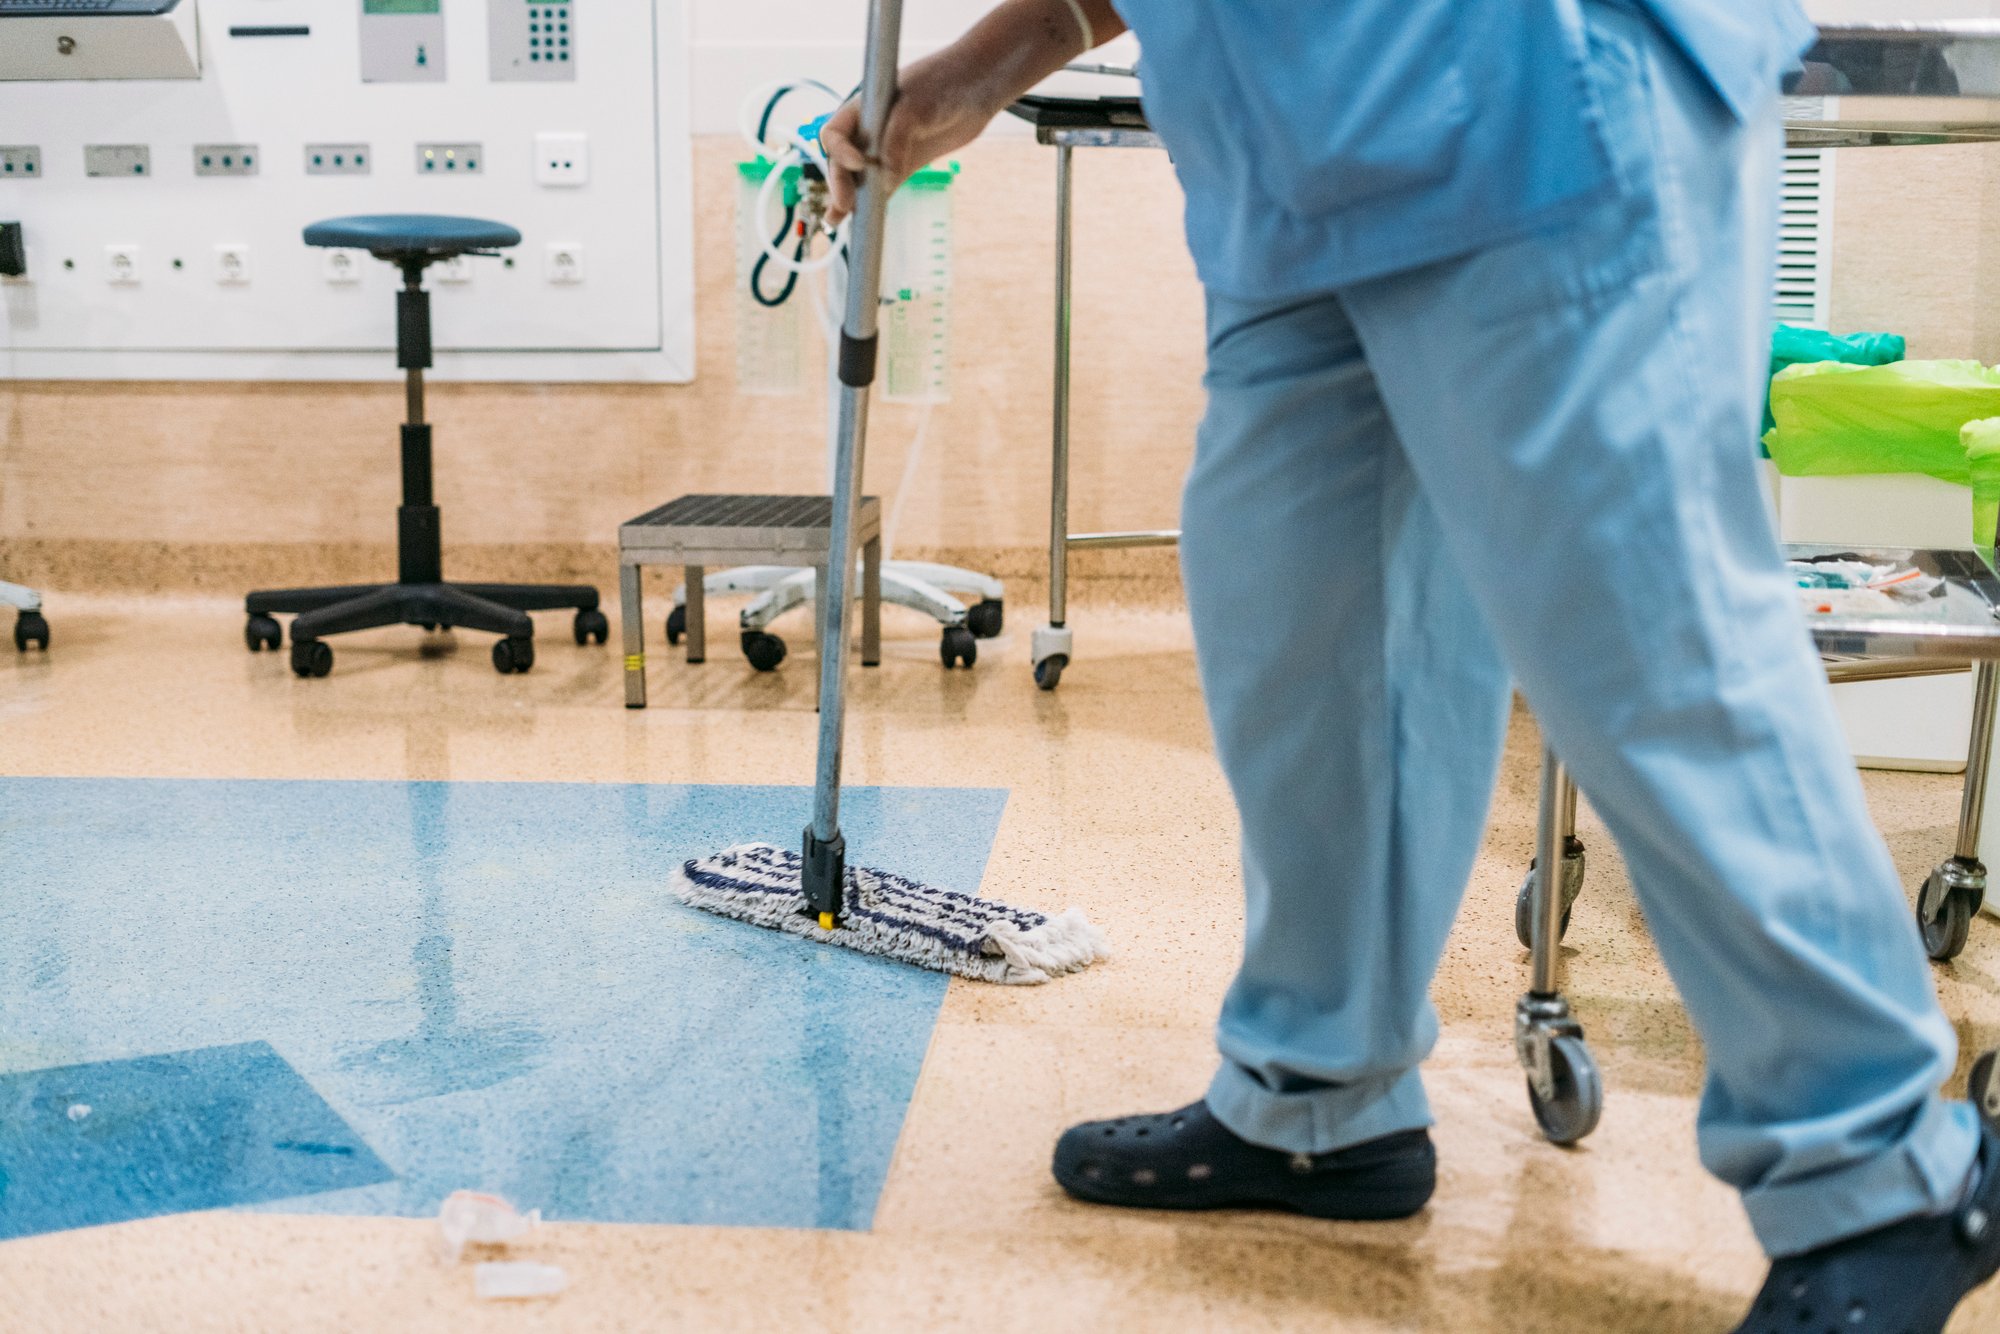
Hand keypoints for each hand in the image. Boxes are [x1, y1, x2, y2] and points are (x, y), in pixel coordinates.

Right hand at [820, 53, 1001, 225]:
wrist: (978, 86)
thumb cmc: (944, 83)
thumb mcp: (916, 108)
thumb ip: (896, 142)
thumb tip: (884, 183)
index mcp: (863, 108)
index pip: (835, 133)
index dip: (840, 152)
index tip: (859, 165)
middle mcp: (869, 129)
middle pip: (842, 160)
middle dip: (840, 183)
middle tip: (845, 205)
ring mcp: (886, 148)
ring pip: (859, 178)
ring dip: (848, 199)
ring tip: (835, 220)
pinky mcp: (904, 164)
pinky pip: (883, 187)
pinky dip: (873, 204)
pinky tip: (863, 222)